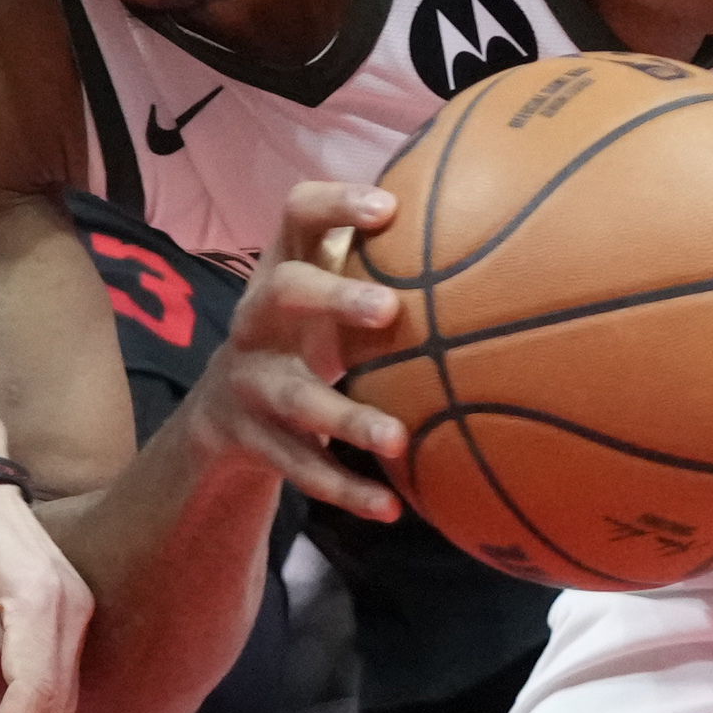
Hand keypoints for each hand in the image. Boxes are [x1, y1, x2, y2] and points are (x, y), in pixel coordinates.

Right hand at [177, 177, 410, 522]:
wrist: (224, 409)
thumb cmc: (306, 332)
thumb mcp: (326, 289)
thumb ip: (382, 258)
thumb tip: (488, 217)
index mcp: (280, 269)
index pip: (295, 216)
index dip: (334, 205)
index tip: (388, 207)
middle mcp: (256, 319)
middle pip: (283, 294)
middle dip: (333, 298)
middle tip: (389, 310)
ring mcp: (250, 382)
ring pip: (295, 399)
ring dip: (346, 419)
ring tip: (397, 439)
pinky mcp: (255, 440)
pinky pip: (300, 467)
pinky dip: (345, 488)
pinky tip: (390, 508)